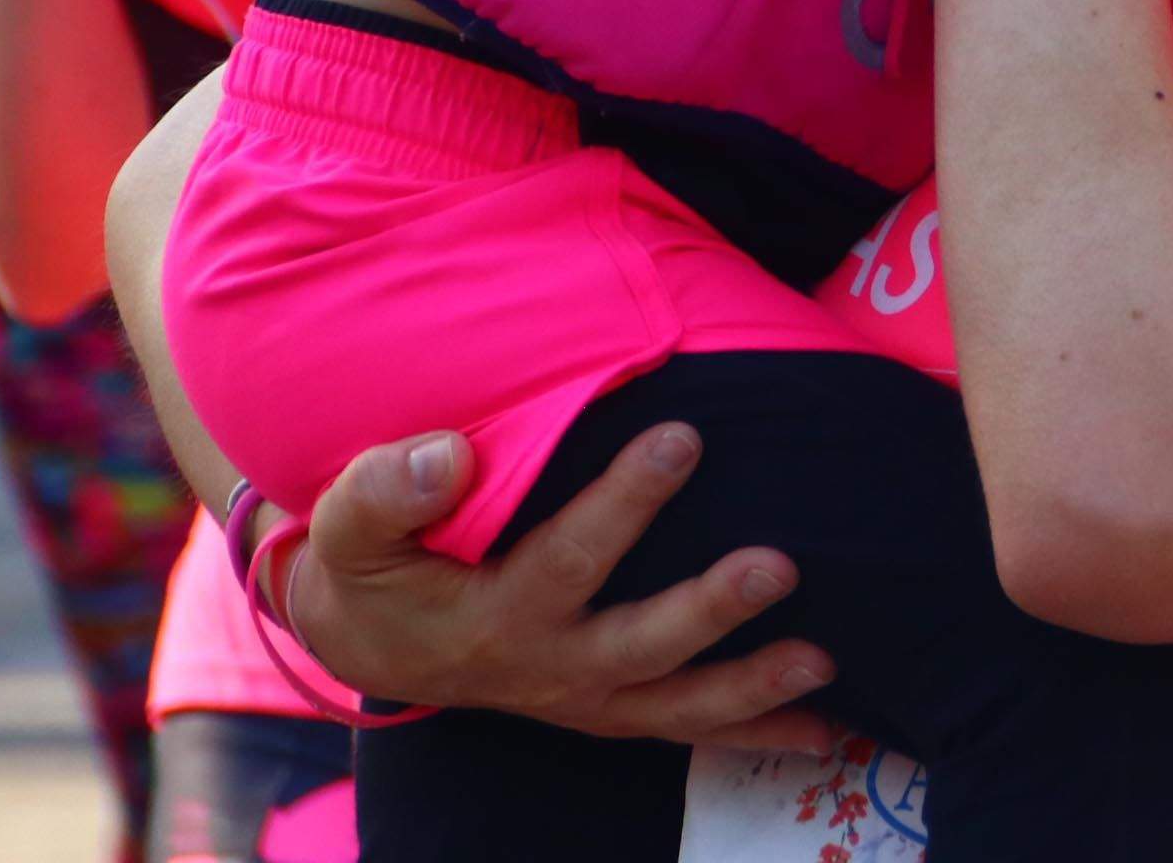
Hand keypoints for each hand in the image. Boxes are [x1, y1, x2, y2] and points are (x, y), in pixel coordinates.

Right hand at [281, 426, 835, 749]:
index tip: (684, 438)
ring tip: (824, 665)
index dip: (625, 502)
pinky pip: (686, 729)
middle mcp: (549, 668)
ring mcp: (586, 698)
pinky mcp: (611, 708)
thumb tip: (448, 456)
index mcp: (494, 617)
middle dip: (711, 610)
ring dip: (753, 690)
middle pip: (640, 645)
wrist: (371, 641)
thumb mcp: (346, 530)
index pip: (568, 558)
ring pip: (676, 705)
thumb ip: (384, 490)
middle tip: (779, 565)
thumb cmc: (370, 569)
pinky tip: (826, 730)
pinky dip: (754, 733)